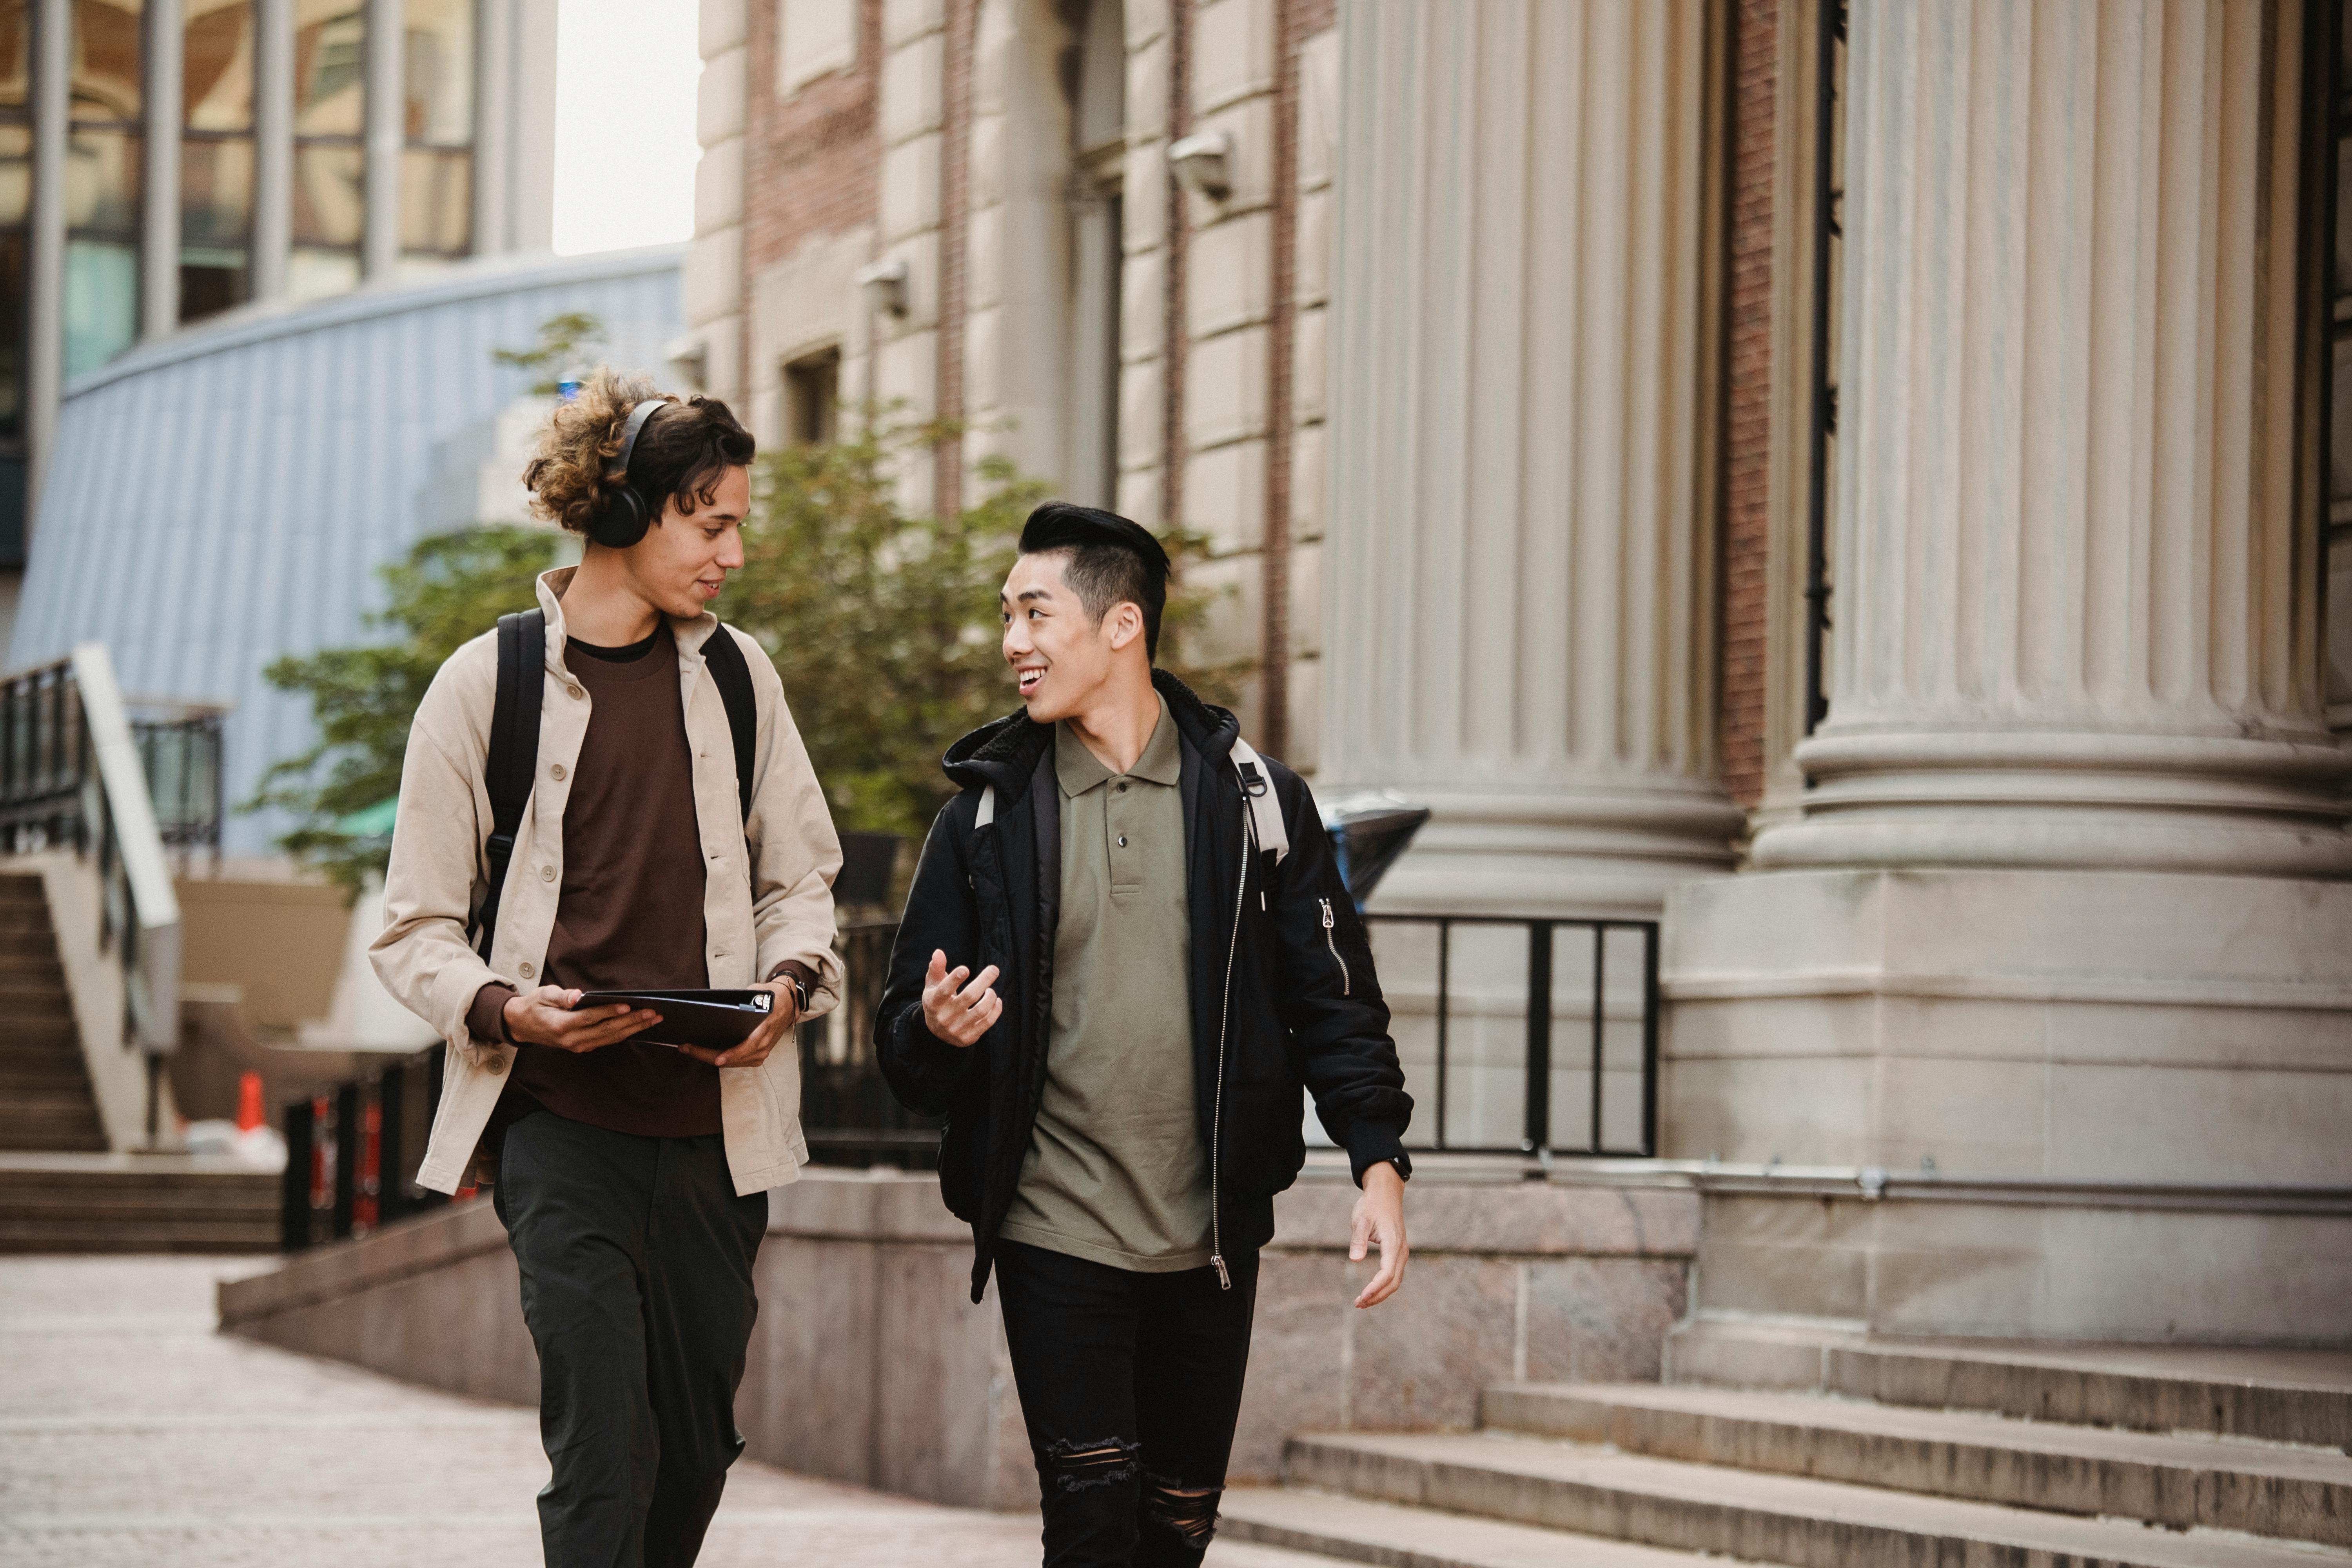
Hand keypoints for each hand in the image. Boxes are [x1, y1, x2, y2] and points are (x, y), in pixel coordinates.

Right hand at [502, 986, 658, 1053]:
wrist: (522, 1025)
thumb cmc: (535, 1005)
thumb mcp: (543, 995)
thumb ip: (561, 996)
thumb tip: (576, 996)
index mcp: (561, 1025)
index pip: (590, 1018)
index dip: (609, 1012)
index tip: (627, 1006)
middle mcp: (572, 1040)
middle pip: (606, 1031)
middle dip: (632, 1022)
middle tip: (652, 1012)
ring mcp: (578, 1046)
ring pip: (611, 1038)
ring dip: (634, 1029)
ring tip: (653, 1019)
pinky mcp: (583, 1047)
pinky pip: (607, 1041)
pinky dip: (625, 1033)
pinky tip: (639, 1026)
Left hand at [677, 981, 799, 1069]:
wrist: (788, 1004)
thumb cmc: (770, 997)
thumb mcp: (757, 992)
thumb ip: (742, 999)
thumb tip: (720, 1005)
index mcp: (766, 1028)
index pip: (749, 1046)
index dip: (732, 1054)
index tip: (717, 1059)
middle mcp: (764, 1045)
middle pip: (734, 1058)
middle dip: (707, 1055)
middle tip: (686, 1047)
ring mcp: (762, 1053)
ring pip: (732, 1063)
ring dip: (710, 1057)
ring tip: (690, 1049)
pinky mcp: (757, 1056)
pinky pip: (736, 1062)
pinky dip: (719, 1058)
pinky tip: (704, 1052)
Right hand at [921, 949, 1000, 1046]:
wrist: (936, 1031)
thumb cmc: (937, 1000)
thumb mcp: (933, 985)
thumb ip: (936, 968)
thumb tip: (939, 952)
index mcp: (933, 1003)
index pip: (944, 990)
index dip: (955, 979)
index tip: (966, 969)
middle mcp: (944, 1018)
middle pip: (969, 997)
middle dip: (984, 980)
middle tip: (994, 969)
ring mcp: (957, 1029)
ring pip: (980, 1010)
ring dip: (991, 996)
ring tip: (991, 989)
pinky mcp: (968, 1038)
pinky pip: (987, 1023)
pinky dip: (995, 1010)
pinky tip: (996, 1000)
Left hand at [1350, 1162, 1408, 1308]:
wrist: (1385, 1193)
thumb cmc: (1371, 1205)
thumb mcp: (1361, 1220)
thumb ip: (1358, 1239)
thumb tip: (1355, 1260)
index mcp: (1393, 1244)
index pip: (1387, 1273)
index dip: (1375, 1288)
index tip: (1361, 1297)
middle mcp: (1401, 1251)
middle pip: (1393, 1282)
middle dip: (1377, 1296)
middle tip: (1358, 1304)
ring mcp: (1401, 1252)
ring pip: (1395, 1280)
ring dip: (1380, 1293)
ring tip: (1362, 1301)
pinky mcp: (1398, 1252)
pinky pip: (1394, 1274)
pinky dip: (1383, 1285)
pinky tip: (1371, 1290)